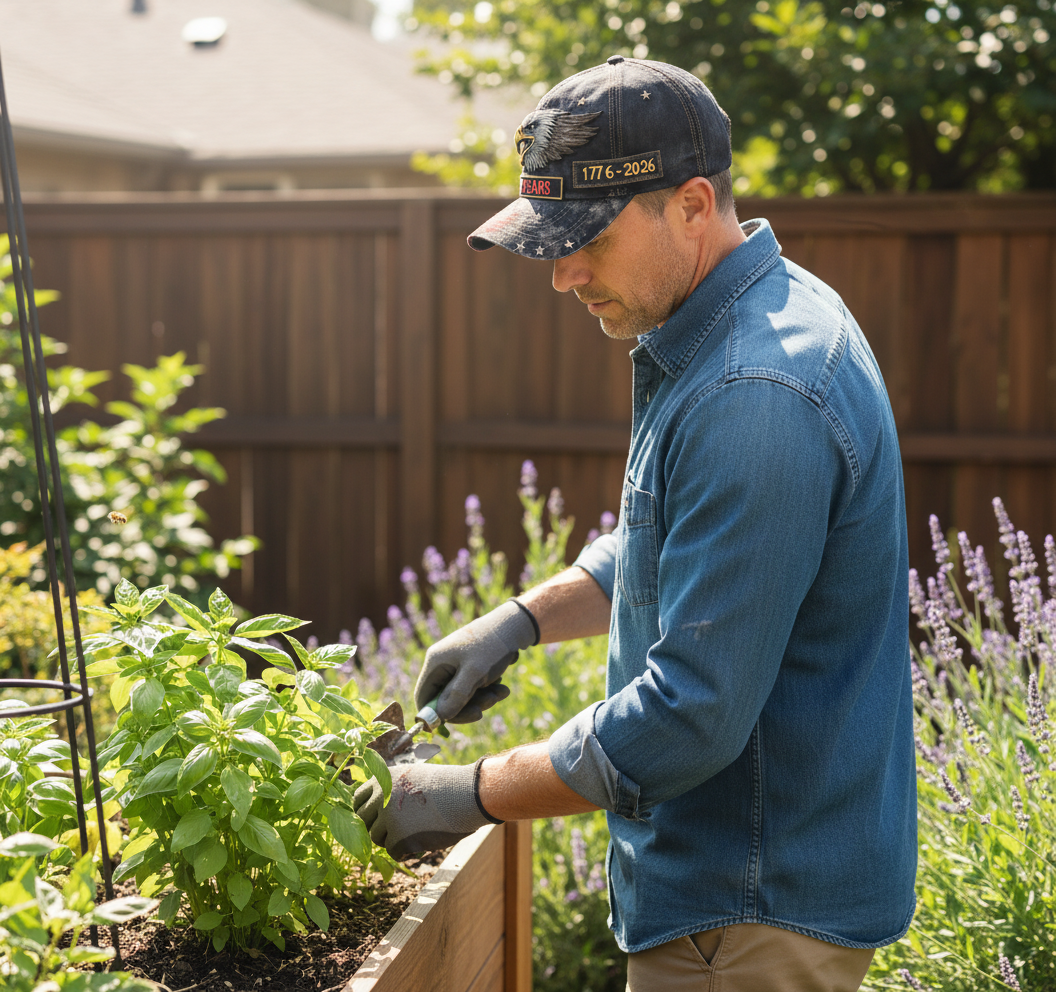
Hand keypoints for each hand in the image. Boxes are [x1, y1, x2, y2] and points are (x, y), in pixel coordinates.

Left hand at [352, 761, 500, 860]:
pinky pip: (392, 851)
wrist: (466, 795)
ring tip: (411, 833)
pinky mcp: (399, 838)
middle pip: (362, 821)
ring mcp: (388, 818)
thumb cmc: (445, 786)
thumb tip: (373, 809)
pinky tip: (418, 841)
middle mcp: (380, 797)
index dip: (364, 811)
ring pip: (376, 838)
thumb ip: (391, 789)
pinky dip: (404, 850)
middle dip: (375, 827)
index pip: (357, 800)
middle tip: (394, 830)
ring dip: (390, 839)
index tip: (374, 819)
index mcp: (382, 780)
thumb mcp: (413, 777)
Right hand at [415, 600, 537, 723]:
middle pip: (445, 699)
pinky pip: (474, 688)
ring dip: (482, 699)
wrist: (515, 626)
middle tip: (486, 707)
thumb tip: (440, 718)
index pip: (423, 697)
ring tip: (501, 692)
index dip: (435, 715)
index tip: (453, 725)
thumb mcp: (475, 673)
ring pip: (463, 696)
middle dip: (467, 707)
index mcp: (436, 662)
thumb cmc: (492, 647)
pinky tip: (502, 686)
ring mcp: (456, 665)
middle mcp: (442, 664)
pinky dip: (488, 691)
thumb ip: (456, 696)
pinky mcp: (470, 666)